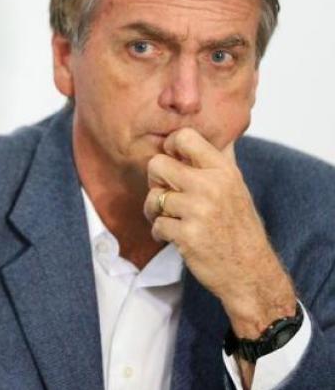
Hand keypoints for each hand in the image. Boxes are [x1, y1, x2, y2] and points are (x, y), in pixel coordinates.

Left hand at [143, 127, 295, 338]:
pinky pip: (156, 223)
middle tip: (165, 193)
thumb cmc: (239, 227)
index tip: (172, 161)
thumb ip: (221, 159)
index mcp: (223, 170)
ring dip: (154, 211)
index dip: (169, 146)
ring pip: (153, 197)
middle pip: (157, 164)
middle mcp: (211, 186)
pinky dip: (160, 232)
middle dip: (155, 180)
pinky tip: (174, 237)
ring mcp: (199, 211)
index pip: (185, 137)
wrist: (250, 271)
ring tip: (170, 219)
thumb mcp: (237, 187)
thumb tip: (219, 132)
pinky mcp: (187, 235)